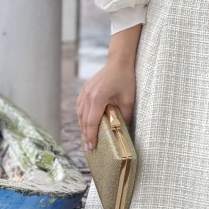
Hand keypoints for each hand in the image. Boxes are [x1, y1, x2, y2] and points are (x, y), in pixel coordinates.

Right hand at [77, 25, 139, 148]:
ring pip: (80, 113)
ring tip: (86, 137)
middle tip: (88, 147)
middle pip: (83, 120)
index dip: (91, 136)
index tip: (91, 147)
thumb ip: (125, 116)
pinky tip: (85, 121)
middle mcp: (88, 96)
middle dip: (85, 134)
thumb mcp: (128, 99)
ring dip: (83, 126)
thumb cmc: (125, 79)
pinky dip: (82, 115)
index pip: (91, 122)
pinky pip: (80, 105)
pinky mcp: (86, 89)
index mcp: (98, 99)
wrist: (119, 61)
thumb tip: (123, 130)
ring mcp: (85, 91)